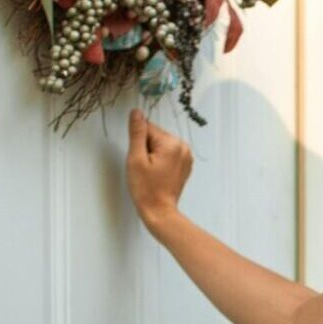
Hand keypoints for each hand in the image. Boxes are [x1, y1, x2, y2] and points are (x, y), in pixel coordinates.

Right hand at [126, 108, 192, 232]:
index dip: (138, 144)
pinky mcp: (185, 164)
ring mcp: (186, 156)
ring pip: (161, 145)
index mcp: (172, 143)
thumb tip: (136, 112)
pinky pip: (168, 154)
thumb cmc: (146, 189)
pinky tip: (157, 174)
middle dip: (146, 149)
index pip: (148, 128)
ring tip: (151, 172)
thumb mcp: (136, 159)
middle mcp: (183, 147)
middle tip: (144, 168)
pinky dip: (160, 161)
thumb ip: (136, 133)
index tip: (139, 159)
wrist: (159, 211)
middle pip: (156, 136)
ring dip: (152, 155)